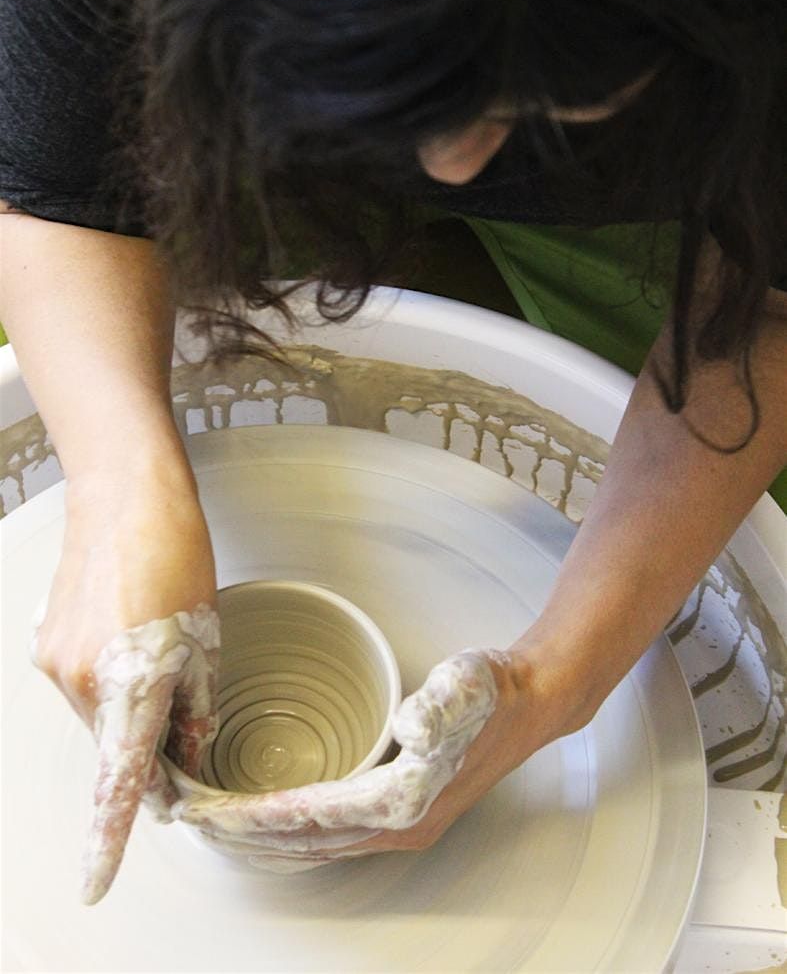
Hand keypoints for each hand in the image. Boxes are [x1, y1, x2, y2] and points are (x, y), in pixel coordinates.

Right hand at [31, 459, 219, 903]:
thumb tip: (185, 759)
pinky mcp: (45, 646)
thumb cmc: (176, 556)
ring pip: (99, 718)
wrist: (124, 495)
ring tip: (156, 646)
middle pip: (116, 749)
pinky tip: (130, 634)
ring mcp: (56, 665)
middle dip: (148, 746)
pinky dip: (108, 681)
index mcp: (131, 685)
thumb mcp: (207, 639)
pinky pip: (82, 686)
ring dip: (128, 707)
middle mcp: (82, 684)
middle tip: (182, 707)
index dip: (109, 840)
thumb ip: (195, 711)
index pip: (119, 783)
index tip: (96, 885)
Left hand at [173, 648, 541, 867]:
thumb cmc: (493, 691)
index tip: (208, 812)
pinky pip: (332, 836)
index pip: (308, 816)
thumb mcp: (468, 684)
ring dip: (263, 842)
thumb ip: (440, 705)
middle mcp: (399, 826)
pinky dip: (292, 834)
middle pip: (303, 842)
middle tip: (193, 824)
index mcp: (404, 800)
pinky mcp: (403, 814)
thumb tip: (411, 724)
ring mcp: (402, 826)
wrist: (532, 703)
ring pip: (315, 846)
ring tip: (218, 832)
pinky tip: (275, 825)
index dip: (253, 816)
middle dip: (244, 837)